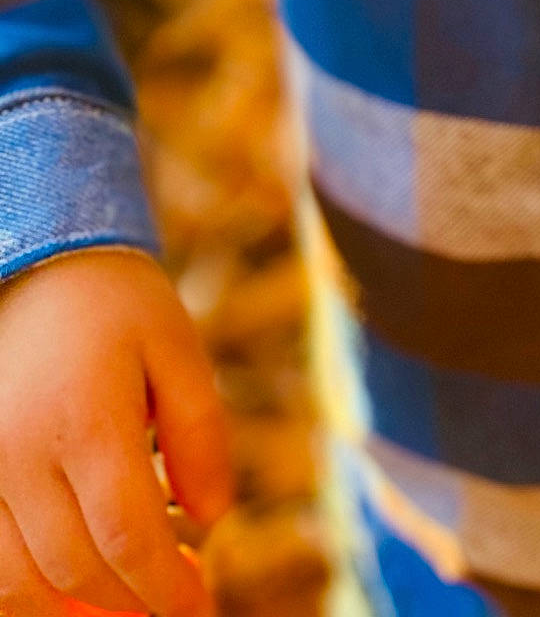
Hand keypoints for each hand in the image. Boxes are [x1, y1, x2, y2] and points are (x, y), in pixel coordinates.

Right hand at [0, 248, 231, 615]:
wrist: (34, 264)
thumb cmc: (117, 304)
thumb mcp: (177, 346)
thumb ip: (200, 432)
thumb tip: (213, 521)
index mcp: (86, 417)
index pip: (128, 534)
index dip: (167, 587)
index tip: (200, 607)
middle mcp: (20, 453)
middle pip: (77, 568)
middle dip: (134, 602)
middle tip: (179, 600)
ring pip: (20, 583)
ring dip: (77, 610)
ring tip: (131, 601)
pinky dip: (26, 594)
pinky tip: (71, 593)